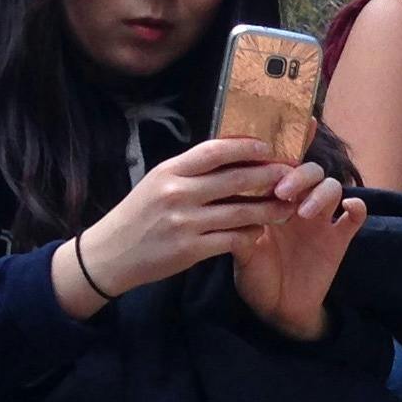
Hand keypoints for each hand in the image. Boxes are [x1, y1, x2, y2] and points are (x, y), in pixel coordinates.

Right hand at [77, 138, 292, 300]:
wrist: (110, 254)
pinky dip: (250, 233)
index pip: (213, 151)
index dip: (245, 146)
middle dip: (269, 176)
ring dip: (269, 208)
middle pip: (235, 179)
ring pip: (240, 211)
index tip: (267, 147)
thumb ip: (189, 171)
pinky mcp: (191, 250)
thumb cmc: (138, 216)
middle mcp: (177, 193)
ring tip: (287, 205)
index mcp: (169, 171)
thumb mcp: (157, 183)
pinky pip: (232, 239)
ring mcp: (185, 222)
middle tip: (291, 175)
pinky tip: (260, 230)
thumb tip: (228, 155)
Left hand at [228, 162, 363, 341]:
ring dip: (321, 193)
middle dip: (298, 176)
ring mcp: (320, 221)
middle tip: (281, 192)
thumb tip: (240, 210)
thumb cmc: (257, 279)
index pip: (279, 170)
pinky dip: (357, 207)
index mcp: (272, 203)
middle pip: (309, 171)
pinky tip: (348, 209)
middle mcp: (298, 206)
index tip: (261, 179)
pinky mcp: (339, 239)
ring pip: (332, 187)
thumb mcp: (242, 256)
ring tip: (304, 214)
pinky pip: (356, 217)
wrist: (279, 310)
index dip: (274, 167)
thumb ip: (241, 233)